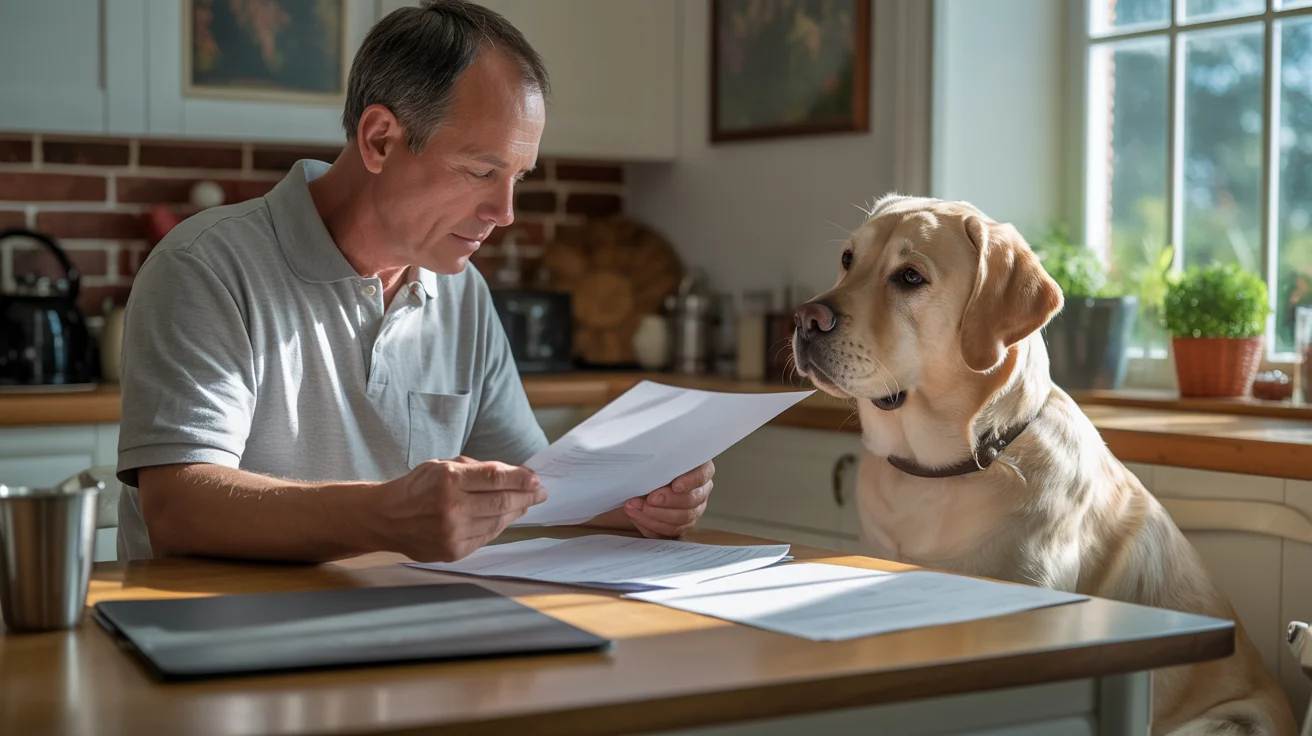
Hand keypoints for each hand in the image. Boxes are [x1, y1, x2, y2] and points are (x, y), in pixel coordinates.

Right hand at [375, 457, 545, 561]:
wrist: (386, 518)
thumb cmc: (417, 488)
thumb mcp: (443, 466)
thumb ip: (477, 470)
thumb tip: (514, 475)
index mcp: (448, 480)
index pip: (495, 478)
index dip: (520, 479)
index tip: (535, 479)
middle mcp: (451, 507)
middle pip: (502, 502)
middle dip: (526, 496)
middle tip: (540, 492)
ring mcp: (452, 532)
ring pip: (498, 521)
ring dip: (516, 511)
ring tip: (525, 503)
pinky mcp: (453, 551)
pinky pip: (487, 537)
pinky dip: (499, 525)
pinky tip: (505, 517)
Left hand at [624, 460, 714, 538]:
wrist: (643, 481)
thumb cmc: (653, 466)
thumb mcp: (656, 459)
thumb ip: (658, 463)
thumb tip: (649, 470)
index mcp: (700, 469)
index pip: (702, 475)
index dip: (690, 482)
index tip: (675, 486)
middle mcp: (701, 491)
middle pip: (691, 500)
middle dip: (667, 501)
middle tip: (649, 500)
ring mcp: (694, 510)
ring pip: (682, 519)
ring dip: (656, 515)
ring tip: (636, 507)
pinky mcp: (681, 525)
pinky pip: (669, 530)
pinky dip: (650, 524)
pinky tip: (637, 516)